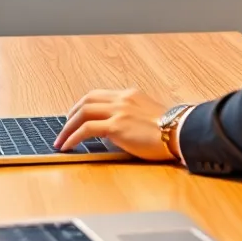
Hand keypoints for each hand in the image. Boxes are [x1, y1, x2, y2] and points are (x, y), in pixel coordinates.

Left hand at [53, 88, 173, 161]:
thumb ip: (132, 116)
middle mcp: (123, 99)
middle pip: (87, 100)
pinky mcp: (117, 126)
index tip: (76, 116)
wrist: (180, 133)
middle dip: (71, 114)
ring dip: (68, 127)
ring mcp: (119, 111)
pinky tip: (68, 146)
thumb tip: (117, 130)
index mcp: (130, 94)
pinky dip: (73, 137)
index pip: (99, 95)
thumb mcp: (149, 116)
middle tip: (64, 127)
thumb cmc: (170, 130)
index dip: (83, 106)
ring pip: (83, 112)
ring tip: (61, 140)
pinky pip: (87, 130)